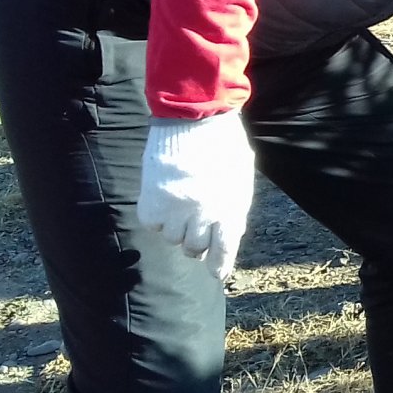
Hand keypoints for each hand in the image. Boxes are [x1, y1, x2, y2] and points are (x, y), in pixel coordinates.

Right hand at [137, 112, 255, 279]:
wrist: (195, 119)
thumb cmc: (224, 148)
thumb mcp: (241, 180)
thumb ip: (236, 210)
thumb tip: (231, 235)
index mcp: (229, 209)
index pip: (224, 249)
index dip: (220, 264)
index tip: (217, 273)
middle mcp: (203, 214)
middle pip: (194, 248)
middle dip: (196, 240)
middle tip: (195, 223)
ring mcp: (175, 209)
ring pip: (171, 238)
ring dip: (175, 226)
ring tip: (180, 201)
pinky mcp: (152, 201)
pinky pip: (151, 223)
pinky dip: (156, 215)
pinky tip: (164, 196)